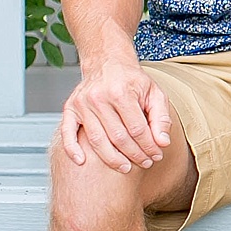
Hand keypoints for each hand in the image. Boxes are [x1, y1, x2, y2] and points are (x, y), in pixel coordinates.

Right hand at [59, 57, 172, 173]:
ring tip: (126, 167)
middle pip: (118, 137)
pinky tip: (82, 162)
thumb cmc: (132, 80)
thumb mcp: (154, 93)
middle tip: (145, 163)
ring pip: (97, 140)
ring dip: (112, 158)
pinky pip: (67, 132)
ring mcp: (81, 104)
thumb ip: (161, 118)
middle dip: (134, 155)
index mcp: (121, 92)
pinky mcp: (70, 108)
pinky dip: (72, 149)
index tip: (157, 156)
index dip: (149, 146)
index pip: (137, 129)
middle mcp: (98, 97)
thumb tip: (162, 143)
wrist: (107, 63)